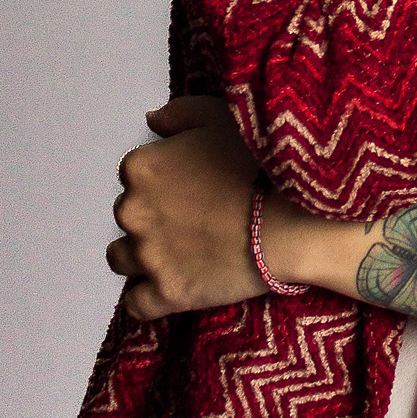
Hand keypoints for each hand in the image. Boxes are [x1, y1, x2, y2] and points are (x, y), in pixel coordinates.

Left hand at [107, 95, 265, 321]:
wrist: (294, 219)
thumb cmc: (262, 163)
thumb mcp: (221, 116)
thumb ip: (178, 114)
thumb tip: (152, 121)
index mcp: (142, 167)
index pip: (135, 175)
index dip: (165, 181)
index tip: (193, 187)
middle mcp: (133, 211)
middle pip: (129, 215)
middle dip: (154, 216)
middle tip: (196, 219)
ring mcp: (147, 256)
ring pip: (122, 259)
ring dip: (144, 255)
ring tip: (183, 254)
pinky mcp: (166, 293)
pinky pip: (138, 304)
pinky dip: (150, 297)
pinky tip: (175, 286)